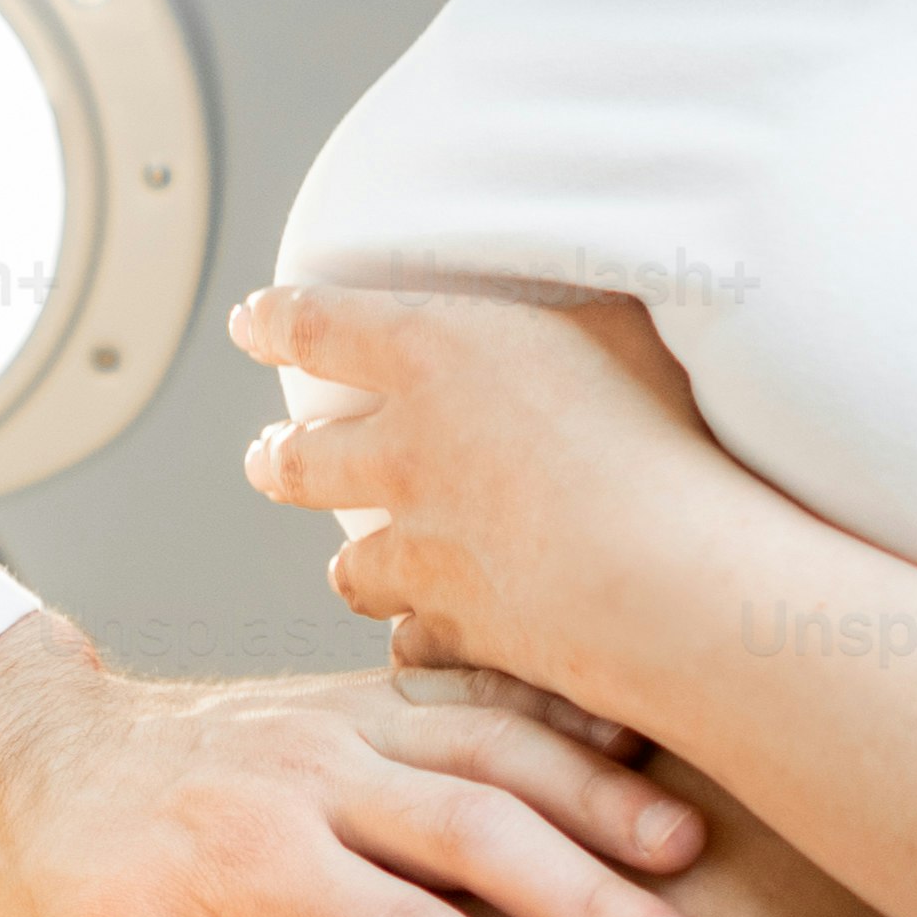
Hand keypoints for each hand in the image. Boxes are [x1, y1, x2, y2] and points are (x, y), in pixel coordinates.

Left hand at [0, 607, 705, 916]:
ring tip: (691, 853)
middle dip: (591, 898)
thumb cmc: (61, 894)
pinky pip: (472, 692)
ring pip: (491, 746)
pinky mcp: (358, 699)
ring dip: (597, 796)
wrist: (20, 756)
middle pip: (476, 830)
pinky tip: (636, 743)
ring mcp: (338, 723)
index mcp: (246, 860)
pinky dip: (557, 714)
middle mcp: (306, 774)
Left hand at [230, 283, 776, 741]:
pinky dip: (425, 639)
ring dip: (352, 563)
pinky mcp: (458, 632)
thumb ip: (581, 305)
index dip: (274, 323)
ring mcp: (423, 553)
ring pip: (350, 566)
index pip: (316, 326)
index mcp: (430, 355)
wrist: (665, 576)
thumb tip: (595, 275)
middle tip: (264, 454)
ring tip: (354, 565)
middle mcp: (403, 454)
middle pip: (299, 458)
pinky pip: (416, 641)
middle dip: (275, 456)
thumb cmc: (662, 429)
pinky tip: (438, 639)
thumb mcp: (624, 322)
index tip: (250, 323)